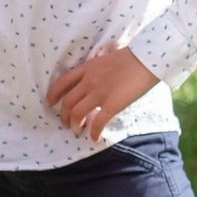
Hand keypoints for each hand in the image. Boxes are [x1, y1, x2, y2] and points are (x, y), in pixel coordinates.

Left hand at [43, 42, 158, 140]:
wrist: (147, 59)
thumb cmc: (131, 57)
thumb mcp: (106, 59)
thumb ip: (96, 70)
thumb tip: (94, 80)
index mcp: (87, 68)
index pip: (62, 82)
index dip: (53, 95)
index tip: (50, 103)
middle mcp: (89, 82)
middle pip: (67, 103)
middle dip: (64, 117)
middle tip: (66, 124)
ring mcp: (99, 93)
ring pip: (77, 114)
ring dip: (74, 126)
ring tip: (77, 131)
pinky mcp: (112, 104)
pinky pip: (98, 123)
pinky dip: (93, 133)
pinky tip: (94, 138)